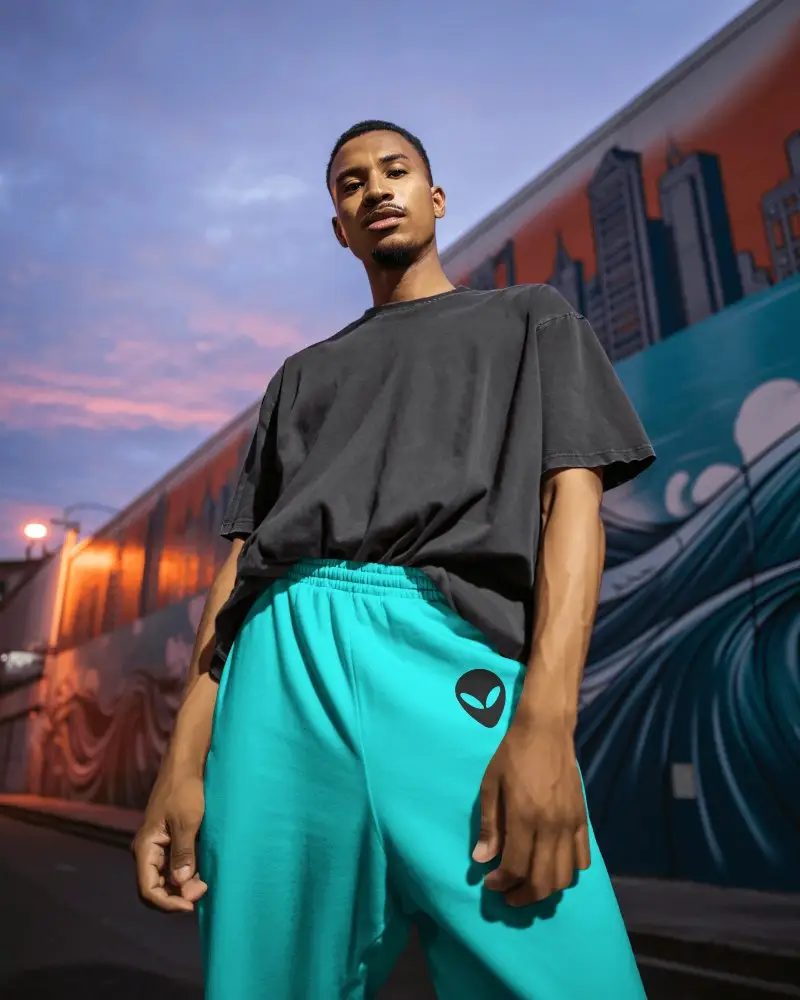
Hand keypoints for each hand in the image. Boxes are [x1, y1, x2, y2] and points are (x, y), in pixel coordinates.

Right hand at [132, 769, 207, 911]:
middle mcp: (146, 851)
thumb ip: (183, 854)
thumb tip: (182, 884)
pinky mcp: (168, 841)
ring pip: (166, 879)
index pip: (148, 890)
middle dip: (177, 895)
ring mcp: (157, 847)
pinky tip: (202, 871)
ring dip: (183, 885)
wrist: (185, 765)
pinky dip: (186, 873)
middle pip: (156, 888)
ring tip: (205, 882)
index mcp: (144, 848)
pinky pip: (173, 866)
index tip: (192, 904)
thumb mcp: (187, 822)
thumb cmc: (185, 790)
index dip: (169, 903)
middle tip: (203, 890)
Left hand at [472, 716, 589, 906]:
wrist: (546, 730)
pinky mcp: (582, 819)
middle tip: (507, 894)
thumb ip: (489, 825)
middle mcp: (551, 826)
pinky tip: (551, 866)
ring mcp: (570, 824)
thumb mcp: (490, 785)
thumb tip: (481, 860)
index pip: (516, 867)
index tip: (489, 882)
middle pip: (542, 881)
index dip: (501, 882)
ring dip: (545, 889)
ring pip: (564, 877)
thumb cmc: (512, 754)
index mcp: (525, 817)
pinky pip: (582, 859)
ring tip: (528, 885)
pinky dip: (568, 872)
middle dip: (522, 896)